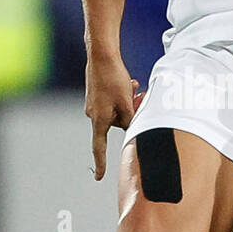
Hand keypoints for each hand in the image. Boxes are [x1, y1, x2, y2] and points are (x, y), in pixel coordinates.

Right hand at [84, 54, 146, 180]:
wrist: (101, 55)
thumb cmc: (114, 79)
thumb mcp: (126, 103)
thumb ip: (130, 120)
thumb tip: (131, 128)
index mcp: (99, 120)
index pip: (99, 147)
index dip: (100, 163)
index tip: (98, 177)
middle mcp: (93, 114)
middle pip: (118, 123)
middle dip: (131, 114)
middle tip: (139, 98)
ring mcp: (94, 103)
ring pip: (118, 110)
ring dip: (129, 103)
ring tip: (134, 88)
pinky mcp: (96, 94)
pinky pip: (113, 101)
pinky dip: (123, 95)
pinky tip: (130, 83)